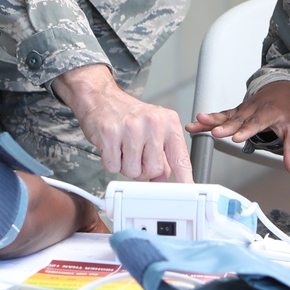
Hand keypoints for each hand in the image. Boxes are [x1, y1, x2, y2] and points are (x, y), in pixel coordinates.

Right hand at [53, 64, 192, 182]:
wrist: (100, 97)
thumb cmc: (127, 113)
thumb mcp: (153, 127)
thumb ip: (162, 153)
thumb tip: (164, 179)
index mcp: (168, 122)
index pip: (180, 157)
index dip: (185, 178)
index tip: (189, 191)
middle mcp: (152, 123)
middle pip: (154, 170)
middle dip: (143, 170)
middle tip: (136, 154)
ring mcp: (131, 128)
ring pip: (133, 172)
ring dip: (126, 166)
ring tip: (123, 147)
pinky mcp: (110, 134)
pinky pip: (113, 167)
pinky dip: (111, 162)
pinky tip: (112, 146)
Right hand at [186, 80, 289, 173]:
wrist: (283, 88)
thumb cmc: (289, 108)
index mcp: (269, 112)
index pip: (256, 123)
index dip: (246, 130)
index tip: (236, 138)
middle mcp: (253, 109)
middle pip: (237, 119)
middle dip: (225, 127)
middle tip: (215, 133)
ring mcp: (243, 109)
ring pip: (225, 115)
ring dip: (211, 119)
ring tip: (197, 122)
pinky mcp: (235, 111)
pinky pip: (221, 115)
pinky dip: (208, 119)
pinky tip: (196, 123)